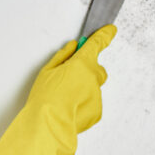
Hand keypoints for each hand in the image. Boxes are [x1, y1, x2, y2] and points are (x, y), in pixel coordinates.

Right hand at [0, 25, 115, 154]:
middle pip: (97, 69)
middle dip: (87, 71)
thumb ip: (62, 57)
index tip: (110, 30)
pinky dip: (83, 104)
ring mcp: (97, 94)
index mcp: (82, 63)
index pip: (97, 44)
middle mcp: (93, 77)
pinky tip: (69, 109)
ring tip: (64, 100)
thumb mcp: (46, 71)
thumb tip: (72, 48)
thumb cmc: (44, 98)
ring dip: (83, 90)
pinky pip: (92, 103)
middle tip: (70, 78)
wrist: (49, 124)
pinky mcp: (97, 110)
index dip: (104, 35)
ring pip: (93, 88)